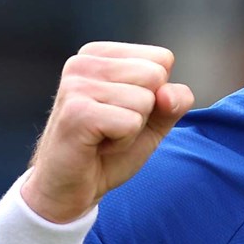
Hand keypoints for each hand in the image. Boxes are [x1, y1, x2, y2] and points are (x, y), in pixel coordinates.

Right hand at [22, 42, 191, 222]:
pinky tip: (97, 146)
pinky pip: (131, 123)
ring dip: (132, 130)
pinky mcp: (76, 112)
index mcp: (99, 54)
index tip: (122, 112)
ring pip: (145, 100)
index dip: (154, 95)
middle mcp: (83, 62)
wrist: (70, 189)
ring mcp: (76, 85)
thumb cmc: (108, 151)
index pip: (162, 59)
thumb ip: (173, 101)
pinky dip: (123, 142)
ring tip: (103, 137)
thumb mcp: (153, 122)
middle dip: (144, 111)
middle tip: (112, 127)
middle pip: (155, 76)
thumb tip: (167, 93)